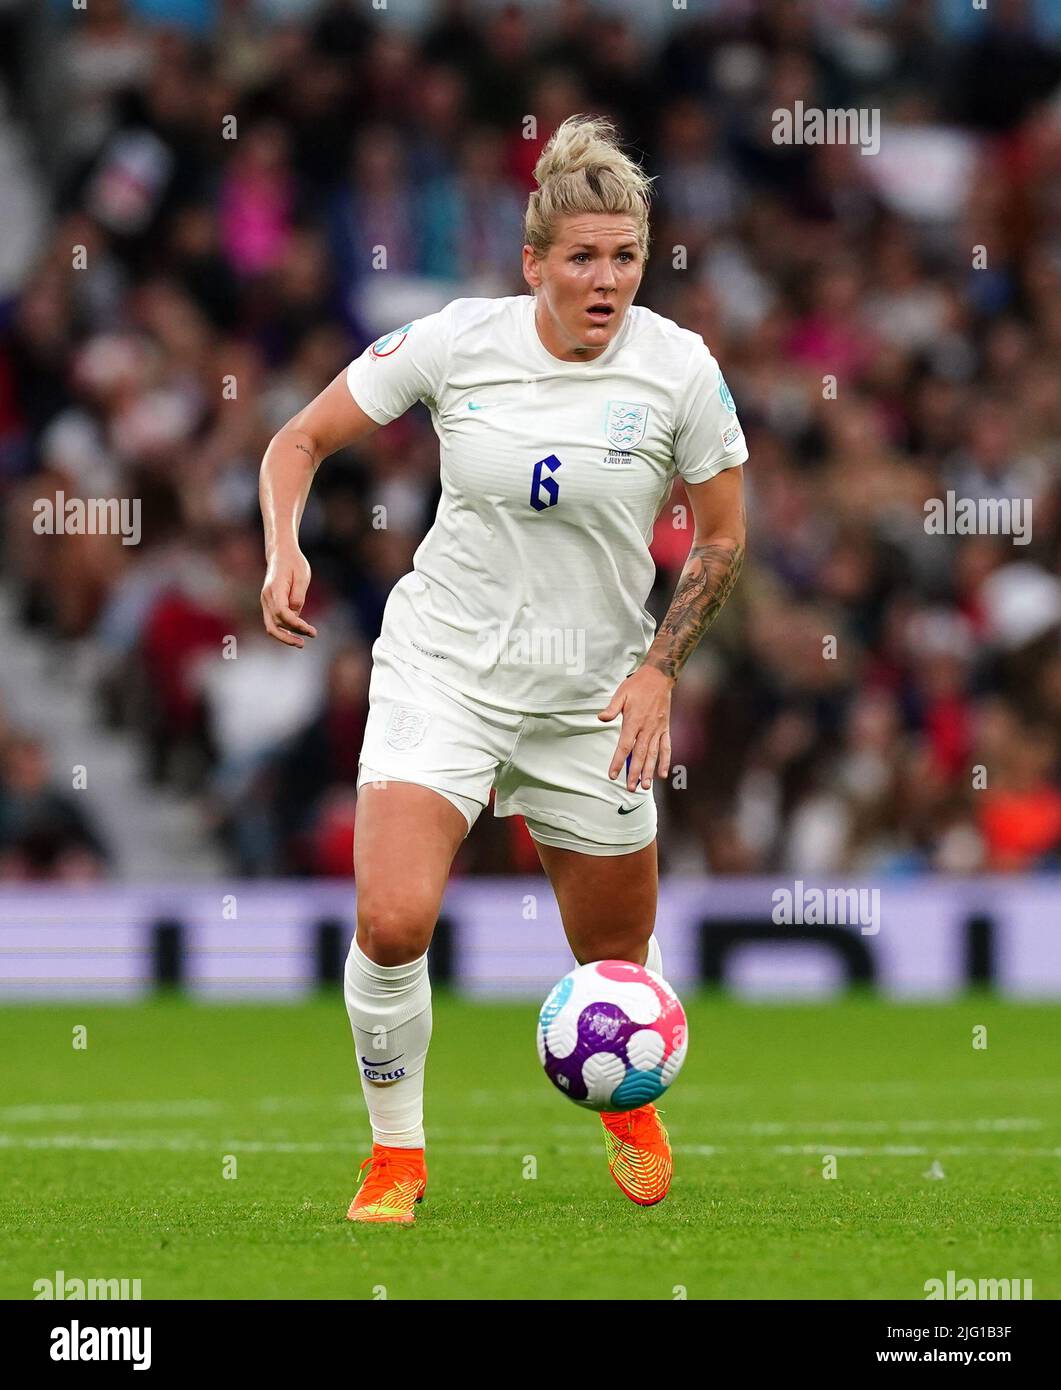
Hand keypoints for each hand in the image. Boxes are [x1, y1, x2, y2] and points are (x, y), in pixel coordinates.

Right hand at [261, 547, 317, 647]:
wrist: (280, 554)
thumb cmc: (294, 563)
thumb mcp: (302, 576)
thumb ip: (299, 596)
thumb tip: (296, 614)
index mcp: (275, 588)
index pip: (281, 612)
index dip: (295, 624)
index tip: (309, 630)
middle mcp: (267, 597)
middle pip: (274, 623)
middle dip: (290, 635)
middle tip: (305, 642)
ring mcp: (265, 601)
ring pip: (271, 626)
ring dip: (285, 636)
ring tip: (301, 643)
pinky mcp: (269, 604)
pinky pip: (273, 622)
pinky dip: (283, 630)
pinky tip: (295, 635)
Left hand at [598, 665, 673, 791]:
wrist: (659, 677)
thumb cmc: (638, 685)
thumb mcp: (621, 693)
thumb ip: (612, 708)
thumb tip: (601, 718)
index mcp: (634, 721)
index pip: (625, 746)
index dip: (619, 761)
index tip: (613, 774)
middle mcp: (647, 728)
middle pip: (639, 755)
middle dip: (635, 773)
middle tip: (630, 788)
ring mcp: (658, 730)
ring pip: (653, 754)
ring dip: (649, 771)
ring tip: (645, 786)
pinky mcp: (665, 728)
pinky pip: (666, 747)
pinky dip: (665, 761)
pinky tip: (662, 774)